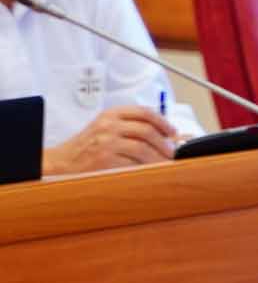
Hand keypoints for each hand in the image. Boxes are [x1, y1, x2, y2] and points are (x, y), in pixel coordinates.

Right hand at [43, 105, 178, 174]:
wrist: (61, 163)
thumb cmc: (86, 147)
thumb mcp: (105, 127)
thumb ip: (130, 126)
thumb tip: (165, 135)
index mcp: (111, 114)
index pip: (144, 113)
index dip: (163, 122)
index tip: (172, 132)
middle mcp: (108, 126)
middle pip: (147, 131)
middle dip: (164, 143)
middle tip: (172, 152)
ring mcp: (106, 143)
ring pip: (143, 148)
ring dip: (159, 157)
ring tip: (165, 163)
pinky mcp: (104, 160)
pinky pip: (132, 163)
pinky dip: (145, 167)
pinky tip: (150, 170)